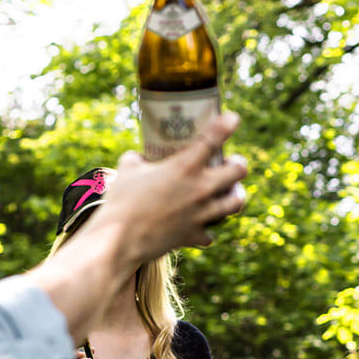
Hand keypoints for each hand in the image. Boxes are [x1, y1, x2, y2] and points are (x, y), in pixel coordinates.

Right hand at [96, 113, 248, 259]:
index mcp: (185, 166)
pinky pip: (210, 233)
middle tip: (231, 163)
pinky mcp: (195, 235)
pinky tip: (199, 226)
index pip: (215, 137)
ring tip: (229, 192)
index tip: (233, 119)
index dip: (228, 124)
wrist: (120, 240)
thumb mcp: (127, 168)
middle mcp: (200, 188)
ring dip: (235, 194)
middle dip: (238, 164)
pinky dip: (206, 229)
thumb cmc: (121, 200)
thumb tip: (140, 157)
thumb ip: (139, 158)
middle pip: (239, 170)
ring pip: (237, 202)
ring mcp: (202, 213)